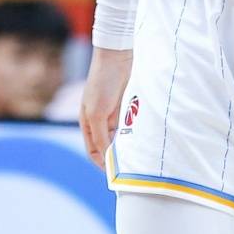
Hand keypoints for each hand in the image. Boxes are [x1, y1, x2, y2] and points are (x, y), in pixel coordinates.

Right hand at [80, 47, 132, 169]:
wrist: (117, 57)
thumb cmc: (102, 84)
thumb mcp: (97, 114)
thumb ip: (100, 137)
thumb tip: (105, 159)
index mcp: (88, 123)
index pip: (94, 152)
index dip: (103, 164)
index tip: (116, 176)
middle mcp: (101, 120)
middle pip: (109, 145)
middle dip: (118, 156)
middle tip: (131, 169)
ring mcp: (115, 113)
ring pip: (123, 136)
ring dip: (129, 144)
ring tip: (140, 157)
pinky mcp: (128, 105)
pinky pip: (133, 124)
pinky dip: (137, 132)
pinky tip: (144, 139)